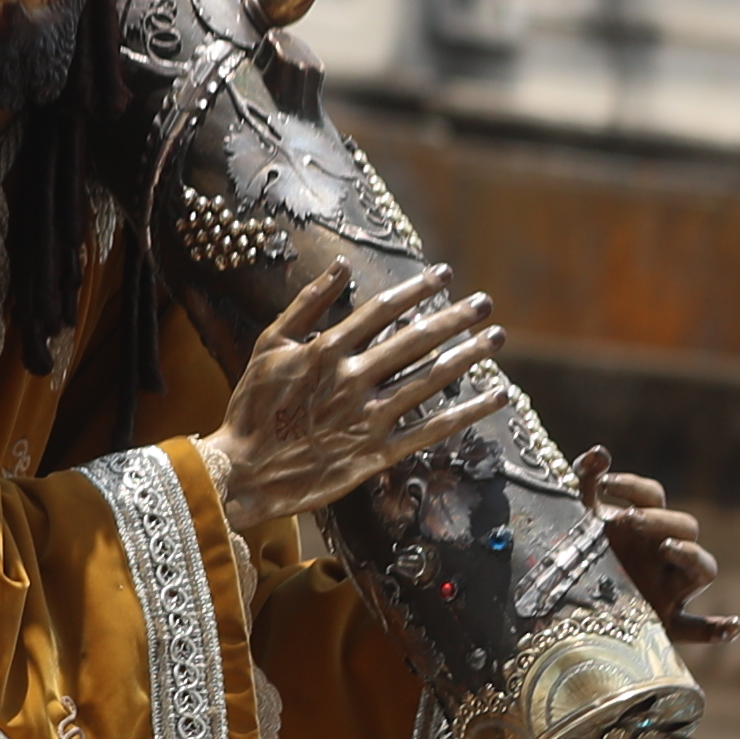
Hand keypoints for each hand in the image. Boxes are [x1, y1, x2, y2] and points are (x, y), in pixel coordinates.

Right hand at [200, 267, 504, 525]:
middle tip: (485, 303)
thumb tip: (341, 266)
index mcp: (326, 350)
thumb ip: (306, 303)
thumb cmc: (253, 406)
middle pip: (416, 341)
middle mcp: (353, 379)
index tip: (445, 275)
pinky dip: (468, 412)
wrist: (243, 472)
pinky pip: (432, 430)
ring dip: (468, 357)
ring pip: (430, 380)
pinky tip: (496, 396)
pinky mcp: (377, 452)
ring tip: (495, 339)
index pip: (384, 310)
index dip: (418, 289)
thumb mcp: (269, 345)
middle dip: (455, 318)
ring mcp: (368, 417)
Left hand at [569, 448, 729, 649]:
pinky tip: (733, 625)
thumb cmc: (580, 553)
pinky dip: (717, 628)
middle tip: (630, 520)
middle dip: (660, 520)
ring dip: (691, 556)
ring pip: (703, 569)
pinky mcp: (664, 621)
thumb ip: (588, 483)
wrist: (566, 600)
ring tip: (667, 549)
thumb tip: (599, 452)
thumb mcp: (580, 519)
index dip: (633, 486)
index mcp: (646, 523)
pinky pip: (697, 627)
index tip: (605, 484)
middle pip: (685, 527)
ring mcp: (670, 585)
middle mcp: (665, 551)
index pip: (653, 495)